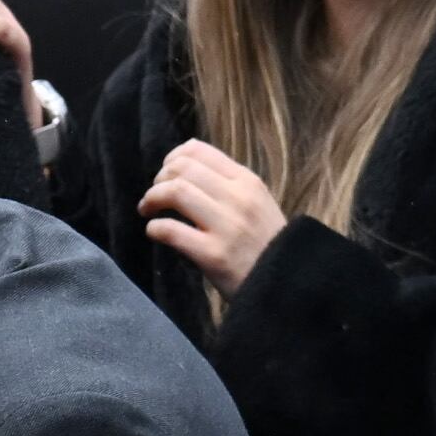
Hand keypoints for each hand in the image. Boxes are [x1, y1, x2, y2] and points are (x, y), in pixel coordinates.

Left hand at [140, 137, 290, 296]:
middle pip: (182, 169)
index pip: (199, 151)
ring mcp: (227, 226)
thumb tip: (184, 170)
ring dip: (152, 199)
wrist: (287, 284)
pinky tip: (155, 233)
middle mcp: (239, 198)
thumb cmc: (266, 245)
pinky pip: (171, 230)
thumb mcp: (258, 204)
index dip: (172, 158)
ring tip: (148, 211)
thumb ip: (229, 186)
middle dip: (159, 180)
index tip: (164, 173)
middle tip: (154, 196)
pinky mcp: (213, 254)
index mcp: (248, 182)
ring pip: (175, 192)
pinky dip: (154, 228)